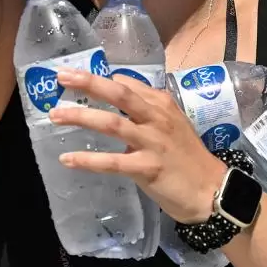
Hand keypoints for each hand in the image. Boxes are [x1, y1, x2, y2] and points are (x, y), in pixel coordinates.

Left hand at [49, 70, 227, 223]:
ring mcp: (153, 142)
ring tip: (55, 115)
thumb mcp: (171, 122)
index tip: (74, 76)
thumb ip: (146, 105)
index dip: (99, 79)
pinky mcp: (148, 168)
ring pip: (112, 124)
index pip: (127, 84)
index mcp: (162, 104)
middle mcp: (157, 118)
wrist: (211, 189)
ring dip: (81, 117)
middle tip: (62, 78)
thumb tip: (117, 85)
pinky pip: (112, 162)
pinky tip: (67, 158)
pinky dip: (88, 159)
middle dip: (89, 83)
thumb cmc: (186, 156)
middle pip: (119, 94)